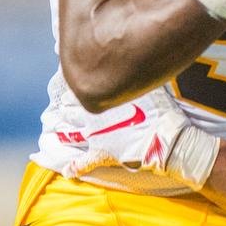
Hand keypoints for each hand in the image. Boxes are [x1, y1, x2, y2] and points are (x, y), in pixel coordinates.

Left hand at [59, 88, 219, 190]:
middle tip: (66, 105)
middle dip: (67, 106)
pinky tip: (67, 170)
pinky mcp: (102, 154)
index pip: (79, 88)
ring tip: (61, 128)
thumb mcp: (148, 82)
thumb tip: (134, 55)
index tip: (77, 83)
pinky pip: (83, 162)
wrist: (165, 136)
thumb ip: (134, 73)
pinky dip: (74, 167)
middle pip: (71, 109)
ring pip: (71, 131)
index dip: (77, 85)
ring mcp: (95, 136)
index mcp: (101, 96)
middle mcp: (93, 115)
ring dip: (66, 129)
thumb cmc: (159, 107)